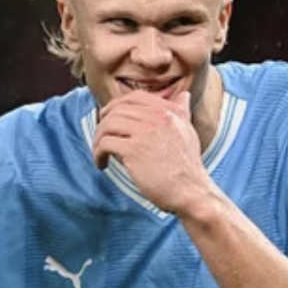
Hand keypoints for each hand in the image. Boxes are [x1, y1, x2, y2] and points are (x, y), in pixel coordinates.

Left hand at [93, 90, 208, 212]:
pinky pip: (105, 144)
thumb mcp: (188, 132)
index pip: (134, 97)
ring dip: (97, 139)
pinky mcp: (134, 150)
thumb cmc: (187, 167)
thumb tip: (184, 95)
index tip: (108, 118)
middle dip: (102, 123)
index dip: (116, 105)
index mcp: (169, 111)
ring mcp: (145, 133)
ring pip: (107, 125)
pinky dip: (98, 153)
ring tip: (99, 152)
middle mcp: (158, 117)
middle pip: (117, 110)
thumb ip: (182, 112)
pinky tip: (102, 164)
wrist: (190, 192)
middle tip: (100, 138)